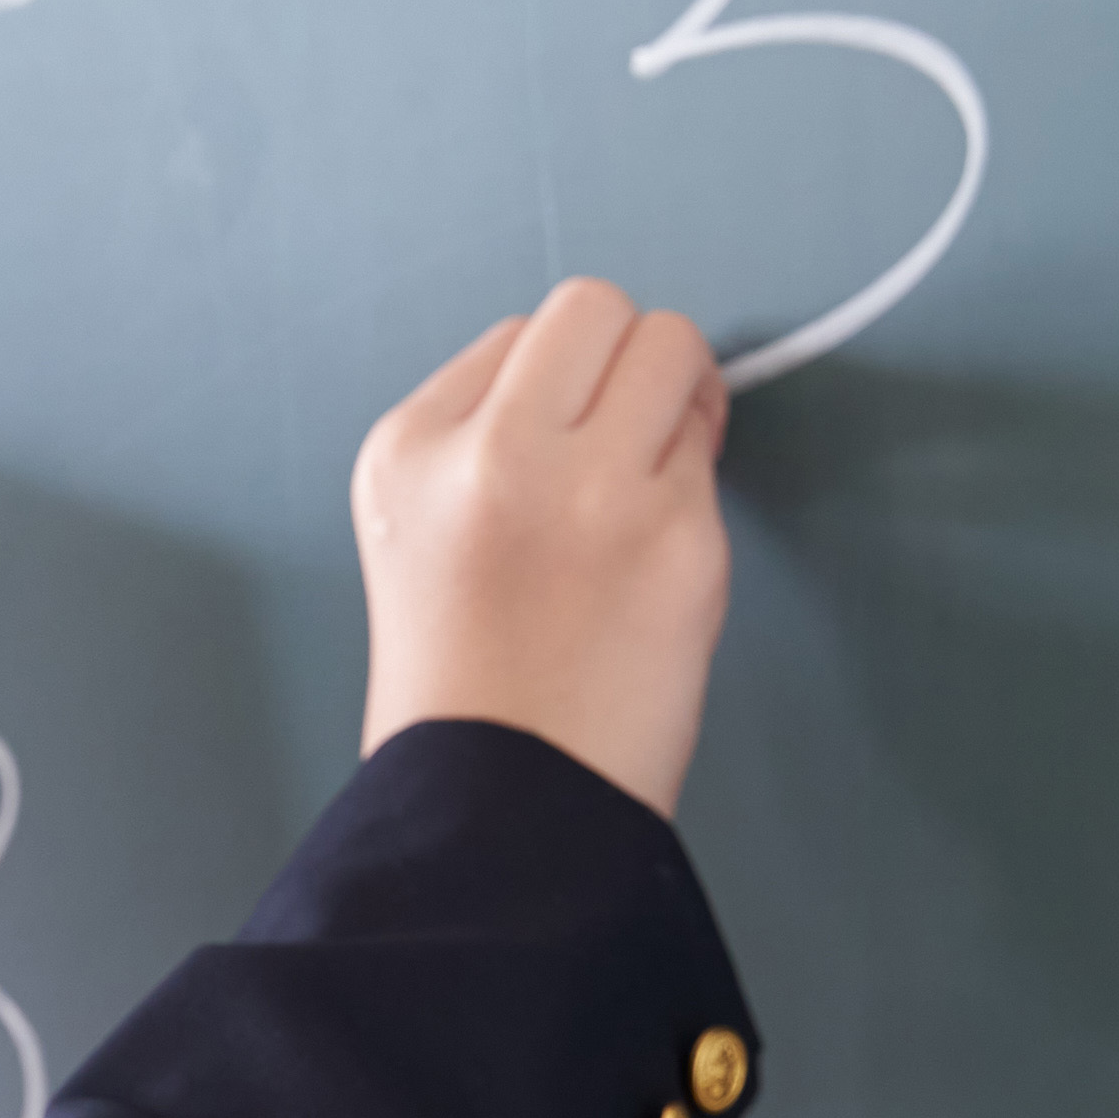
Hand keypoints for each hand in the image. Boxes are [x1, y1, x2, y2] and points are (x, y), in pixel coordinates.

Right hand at [349, 275, 733, 822]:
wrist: (501, 808)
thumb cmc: (469, 683)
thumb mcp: (419, 529)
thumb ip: (489, 437)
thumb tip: (608, 372)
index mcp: (410, 450)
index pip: (517, 337)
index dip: (557, 393)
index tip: (557, 459)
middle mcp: (491, 452)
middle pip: (594, 309)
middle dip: (626, 359)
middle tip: (627, 435)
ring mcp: (589, 489)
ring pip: (673, 349)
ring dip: (678, 401)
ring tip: (648, 488)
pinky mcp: (676, 535)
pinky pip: (708, 451)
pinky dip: (694, 489)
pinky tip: (656, 558)